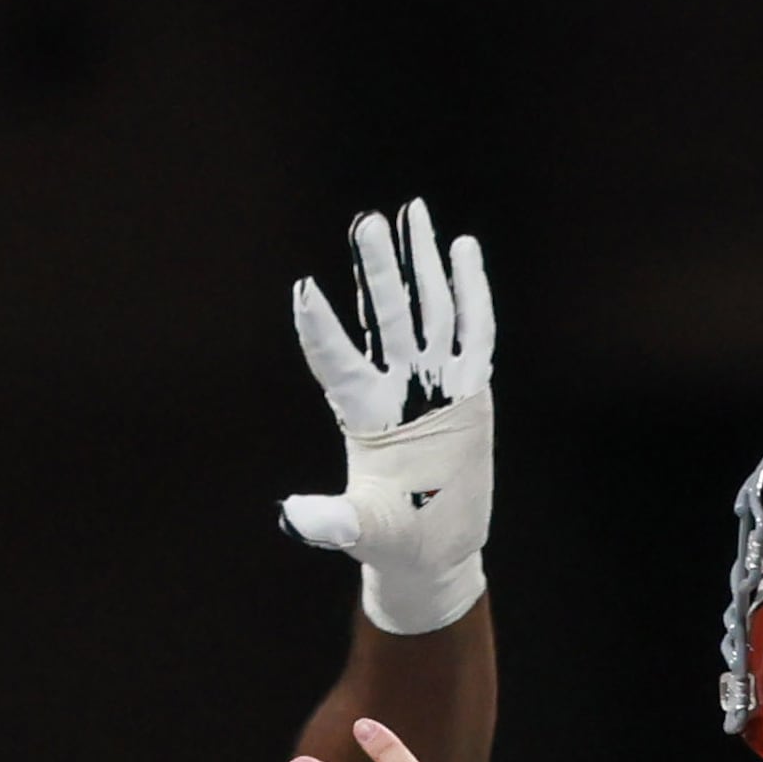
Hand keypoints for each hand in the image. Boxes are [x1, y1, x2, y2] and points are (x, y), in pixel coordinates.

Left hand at [280, 199, 496, 636]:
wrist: (432, 550)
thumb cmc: (390, 542)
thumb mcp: (361, 531)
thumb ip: (329, 521)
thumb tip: (288, 517)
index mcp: (363, 417)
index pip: (336, 363)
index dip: (321, 330)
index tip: (304, 290)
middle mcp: (395, 389)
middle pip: (387, 319)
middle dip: (378, 272)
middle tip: (365, 222)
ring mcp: (433, 385)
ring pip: (428, 310)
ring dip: (418, 263)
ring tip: (411, 211)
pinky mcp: (470, 390)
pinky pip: (474, 332)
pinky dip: (471, 292)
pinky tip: (462, 249)